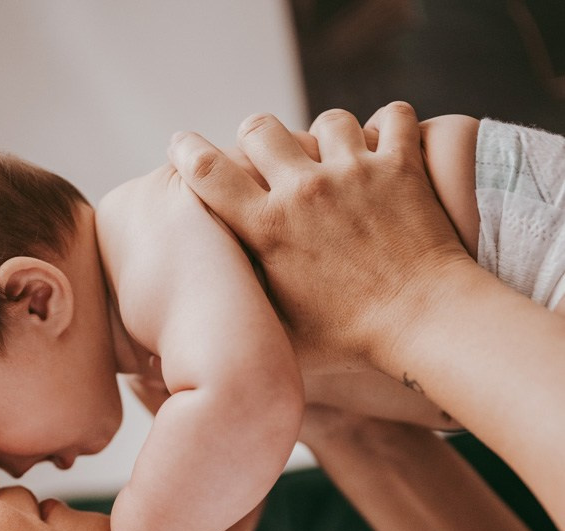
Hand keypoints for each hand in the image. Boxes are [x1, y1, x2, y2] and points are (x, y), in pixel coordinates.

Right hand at [168, 102, 467, 372]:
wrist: (422, 323)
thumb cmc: (350, 341)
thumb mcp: (283, 334)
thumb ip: (247, 311)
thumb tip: (213, 320)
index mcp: (268, 229)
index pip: (208, 173)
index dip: (186, 152)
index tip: (180, 145)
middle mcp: (305, 190)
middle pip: (260, 128)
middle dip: (258, 139)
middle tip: (269, 157)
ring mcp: (354, 171)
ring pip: (327, 120)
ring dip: (327, 137)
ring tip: (336, 160)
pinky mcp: (400, 165)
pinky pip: (393, 117)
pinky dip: (390, 127)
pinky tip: (386, 147)